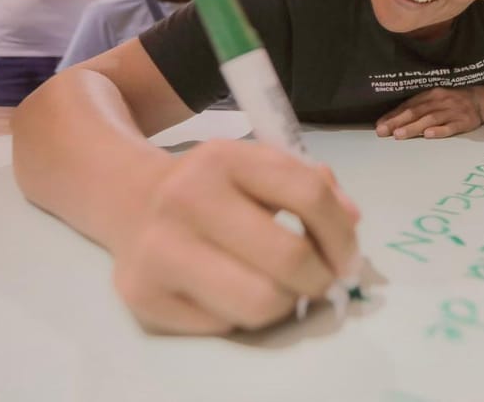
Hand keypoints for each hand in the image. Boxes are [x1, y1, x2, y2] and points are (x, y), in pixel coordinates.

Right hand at [112, 139, 359, 334]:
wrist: (131, 201)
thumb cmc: (215, 187)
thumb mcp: (259, 166)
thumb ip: (312, 185)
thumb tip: (351, 222)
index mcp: (224, 157)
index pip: (308, 195)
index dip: (342, 235)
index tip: (349, 257)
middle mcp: (186, 198)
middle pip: (289, 258)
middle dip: (320, 278)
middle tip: (322, 280)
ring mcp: (159, 249)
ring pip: (260, 304)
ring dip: (286, 304)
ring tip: (281, 289)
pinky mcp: (143, 296)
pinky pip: (224, 326)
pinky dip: (242, 317)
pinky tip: (234, 294)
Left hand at [375, 87, 482, 138]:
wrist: (480, 100)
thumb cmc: (450, 103)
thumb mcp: (434, 100)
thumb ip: (415, 109)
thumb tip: (390, 121)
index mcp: (430, 95)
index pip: (408, 106)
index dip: (393, 115)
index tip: (379, 126)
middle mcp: (439, 101)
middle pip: (416, 112)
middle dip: (398, 121)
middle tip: (384, 131)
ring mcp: (452, 111)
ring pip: (430, 119)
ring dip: (414, 127)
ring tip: (399, 135)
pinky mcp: (464, 122)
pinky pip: (451, 126)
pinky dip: (439, 131)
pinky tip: (428, 135)